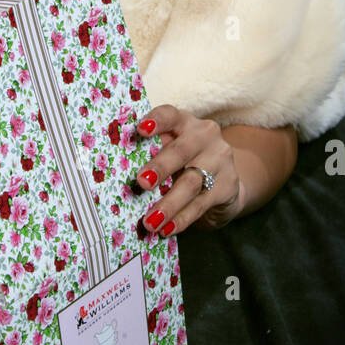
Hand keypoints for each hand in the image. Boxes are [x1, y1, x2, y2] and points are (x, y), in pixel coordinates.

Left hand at [133, 106, 244, 234]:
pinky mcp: (227, 185)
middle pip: (181, 151)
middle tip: (141, 183)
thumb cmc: (184, 163)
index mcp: (184, 122)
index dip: (156, 121)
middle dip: (160, 167)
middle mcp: (205, 136)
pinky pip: (201, 204)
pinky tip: (168, 229)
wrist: (224, 182)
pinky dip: (182, 218)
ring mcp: (220, 160)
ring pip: (192, 182)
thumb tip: (116, 176)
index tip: (141, 129)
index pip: (170, 115)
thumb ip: (151, 155)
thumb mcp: (171, 151)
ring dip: (169, 203)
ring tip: (150, 221)